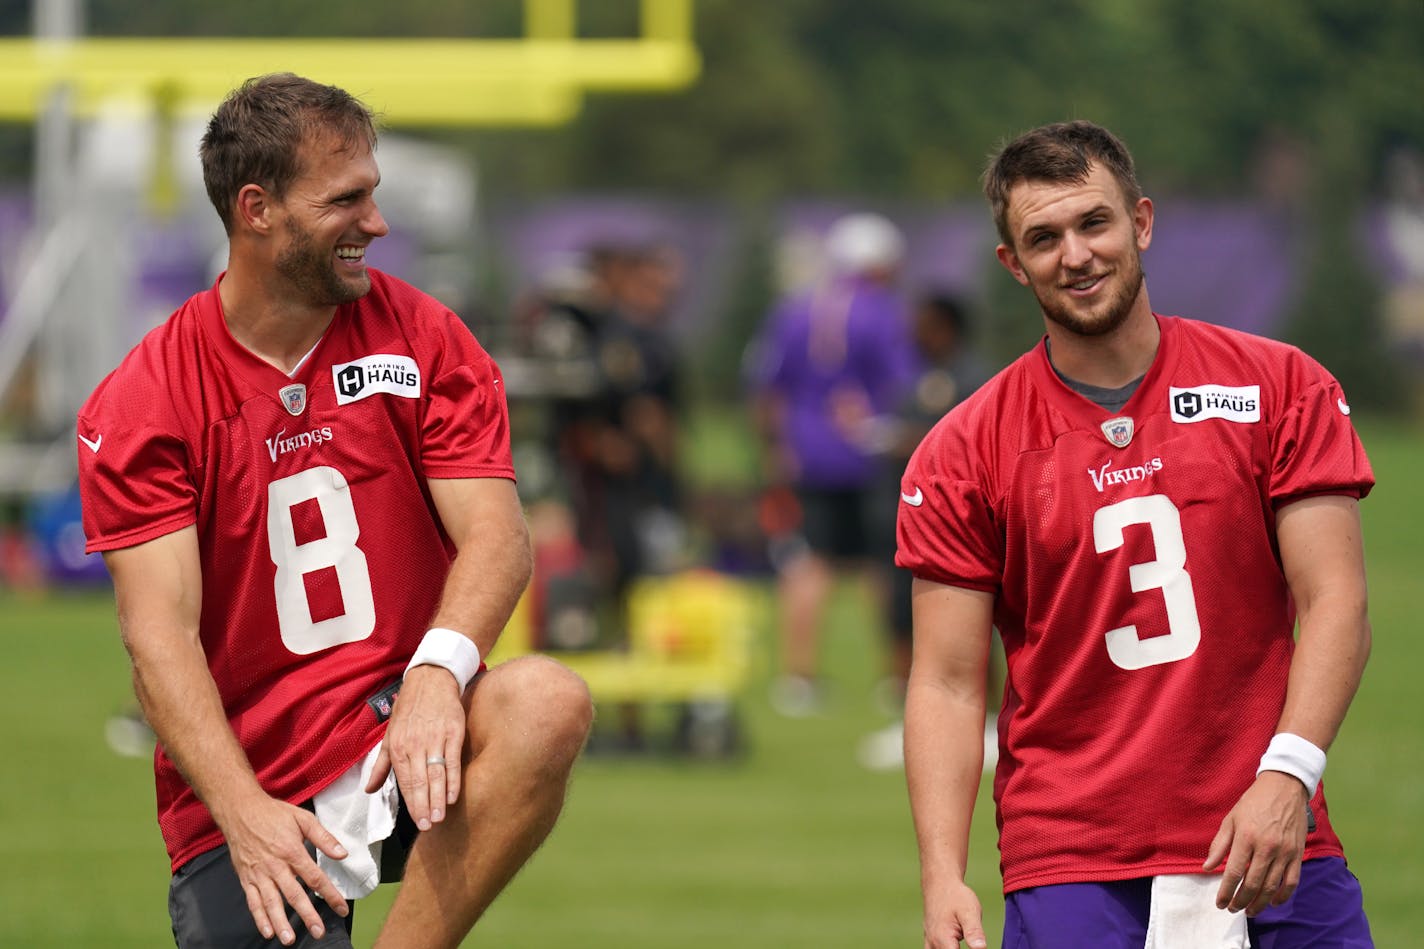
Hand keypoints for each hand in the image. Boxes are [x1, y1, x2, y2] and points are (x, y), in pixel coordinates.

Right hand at [219, 793, 349, 944]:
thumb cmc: (273, 814)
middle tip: (319, 932)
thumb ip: (324, 838)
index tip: (341, 909)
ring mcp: (259, 874)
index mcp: (292, 851)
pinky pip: (253, 901)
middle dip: (307, 915)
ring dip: (281, 922)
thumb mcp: (303, 819)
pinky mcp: (246, 878)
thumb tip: (343, 853)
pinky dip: (259, 918)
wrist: (240, 810)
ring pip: (271, 902)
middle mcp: (275, 866)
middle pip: (294, 895)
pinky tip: (267, 931)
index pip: (315, 878)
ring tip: (290, 939)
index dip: (330, 895)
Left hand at [365, 665, 466, 829]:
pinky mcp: (453, 732)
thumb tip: (369, 790)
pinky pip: (453, 760)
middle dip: (423, 806)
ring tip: (440, 817)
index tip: (418, 823)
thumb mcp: (389, 735)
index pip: (405, 782)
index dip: (411, 804)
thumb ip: (381, 765)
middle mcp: (415, 745)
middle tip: (428, 826)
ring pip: (436, 774)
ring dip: (437, 797)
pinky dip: (454, 779)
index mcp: (398, 747)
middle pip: (420, 781)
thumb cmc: (409, 709)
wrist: (431, 680)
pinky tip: (453, 795)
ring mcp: (435, 739)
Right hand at [924, 881, 988, 948]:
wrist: (939, 882)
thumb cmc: (956, 896)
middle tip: (975, 943)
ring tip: (960, 942)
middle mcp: (933, 944)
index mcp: (944, 940)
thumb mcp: (970, 911)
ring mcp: (930, 943)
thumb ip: (974, 932)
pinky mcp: (930, 940)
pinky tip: (953, 945)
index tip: (977, 947)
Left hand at [1203, 770, 1308, 915]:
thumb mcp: (1230, 819)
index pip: (1234, 872)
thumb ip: (1219, 845)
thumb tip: (1207, 867)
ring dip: (1260, 903)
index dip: (1226, 891)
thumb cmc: (1253, 802)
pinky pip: (1292, 881)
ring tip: (1250, 911)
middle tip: (1233, 909)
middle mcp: (1266, 847)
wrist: (1284, 788)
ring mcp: (1284, 851)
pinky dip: (1283, 895)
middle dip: (1241, 901)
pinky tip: (1274, 902)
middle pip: (1253, 883)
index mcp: (1246, 837)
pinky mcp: (1298, 853)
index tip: (1220, 903)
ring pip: (1272, 886)